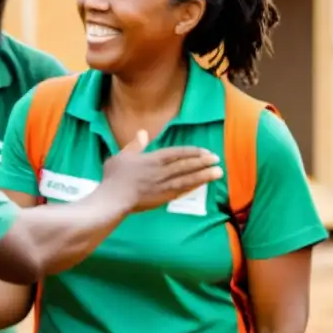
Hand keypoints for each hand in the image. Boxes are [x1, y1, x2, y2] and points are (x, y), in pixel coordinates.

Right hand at [101, 131, 222, 212]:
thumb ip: (135, 145)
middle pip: (186, 165)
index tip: (204, 151)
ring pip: (188, 179)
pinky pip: (182, 191)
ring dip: (204, 175)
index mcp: (153, 159)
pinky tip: (201, 185)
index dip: (192, 152)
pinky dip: (193, 187)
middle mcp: (162, 171)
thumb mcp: (122, 156)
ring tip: (218, 172)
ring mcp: (163, 186)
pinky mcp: (162, 198)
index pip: (177, 153)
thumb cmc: (114, 177)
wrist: (114, 199)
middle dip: (203, 162)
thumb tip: (142, 132)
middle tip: (217, 159)